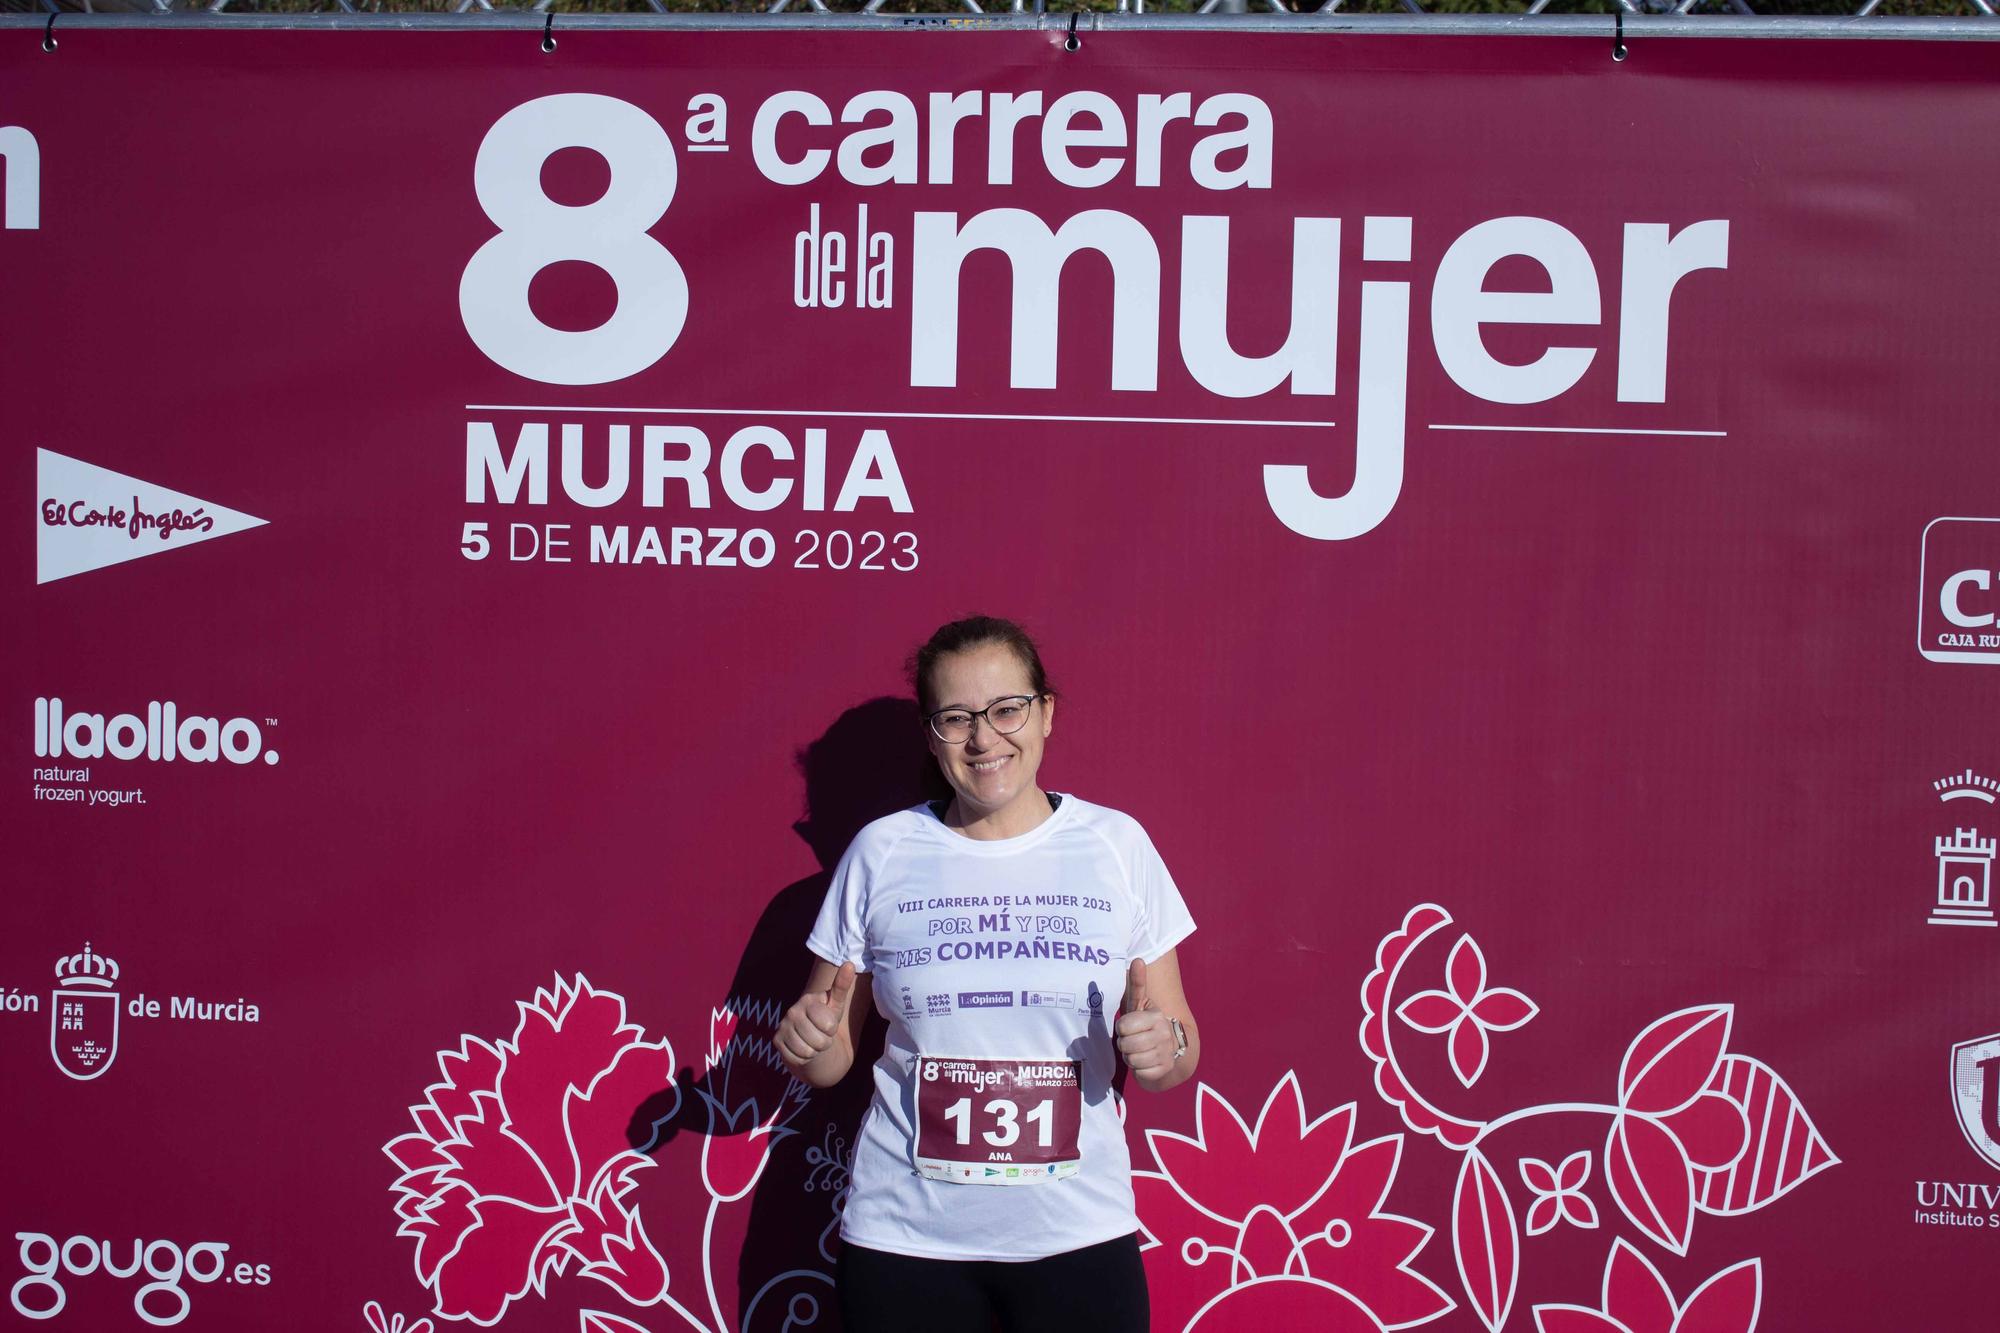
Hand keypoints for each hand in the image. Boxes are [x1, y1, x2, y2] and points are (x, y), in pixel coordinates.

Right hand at [777, 961, 855, 1067]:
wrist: (809, 1038)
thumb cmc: (825, 1020)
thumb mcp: (836, 1005)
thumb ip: (842, 986)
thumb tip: (850, 964)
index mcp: (808, 1000)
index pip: (828, 1025)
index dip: (832, 1029)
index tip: (827, 1024)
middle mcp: (792, 1011)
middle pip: (819, 1041)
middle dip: (824, 1042)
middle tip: (820, 1035)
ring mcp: (783, 1026)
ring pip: (808, 1052)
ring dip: (814, 1052)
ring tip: (812, 1042)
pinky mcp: (776, 1041)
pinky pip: (797, 1059)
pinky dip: (803, 1058)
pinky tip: (801, 1049)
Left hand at [1115, 957, 1175, 1076]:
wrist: (1169, 1049)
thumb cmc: (1147, 1025)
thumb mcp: (1141, 1005)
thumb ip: (1137, 984)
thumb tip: (1137, 959)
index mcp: (1156, 1016)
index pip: (1123, 1026)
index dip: (1122, 1028)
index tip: (1130, 1027)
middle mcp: (1164, 1034)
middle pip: (1125, 1044)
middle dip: (1125, 1044)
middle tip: (1133, 1040)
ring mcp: (1166, 1053)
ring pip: (1131, 1059)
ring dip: (1130, 1057)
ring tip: (1139, 1051)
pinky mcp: (1165, 1069)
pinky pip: (1139, 1072)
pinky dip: (1139, 1070)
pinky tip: (1146, 1062)